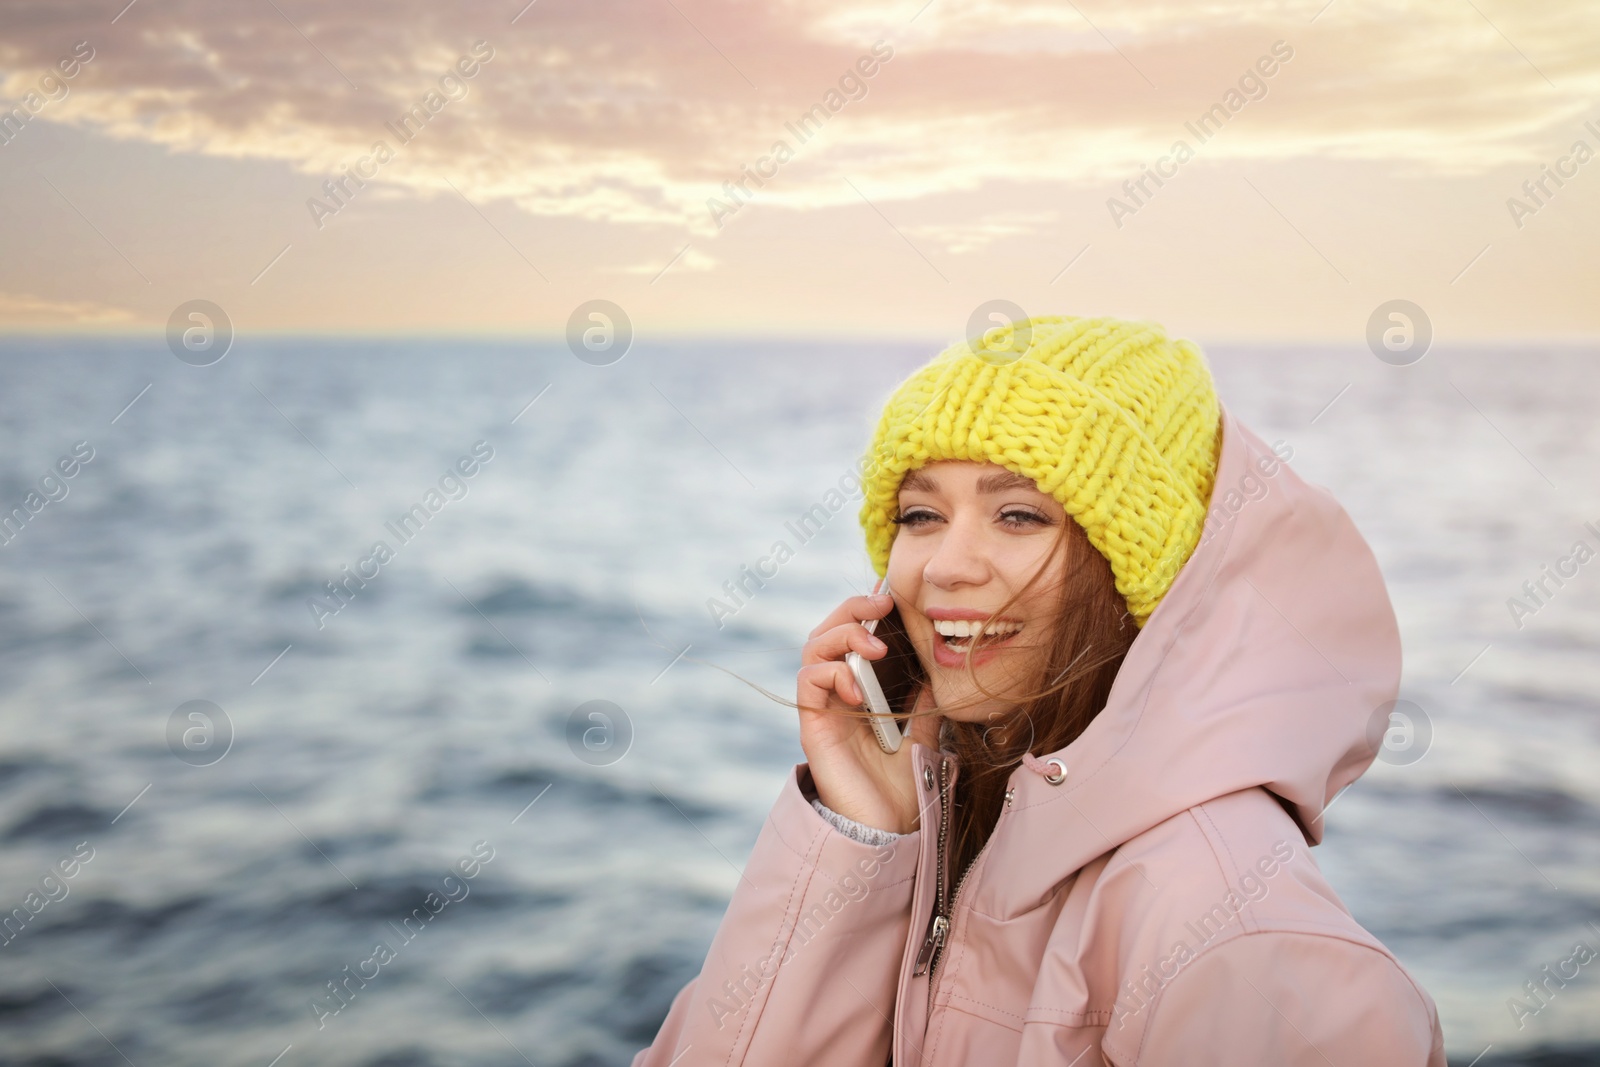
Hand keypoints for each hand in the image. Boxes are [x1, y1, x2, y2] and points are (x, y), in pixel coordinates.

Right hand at [796, 584, 937, 834]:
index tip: (892, 599)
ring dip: (843, 636)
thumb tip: (938, 673)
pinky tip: (859, 689)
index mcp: (859, 693)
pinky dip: (833, 673)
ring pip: (813, 649)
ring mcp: (822, 709)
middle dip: (851, 610)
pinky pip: (808, 682)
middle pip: (827, 633)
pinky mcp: (812, 726)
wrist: (887, 832)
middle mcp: (836, 696)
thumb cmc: (901, 790)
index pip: (852, 637)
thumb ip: (924, 705)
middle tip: (882, 606)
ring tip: (875, 647)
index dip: (865, 611)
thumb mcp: (922, 736)